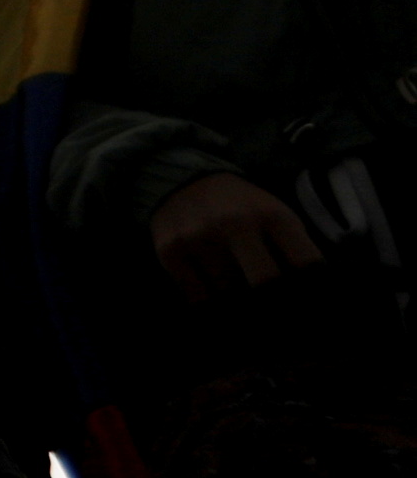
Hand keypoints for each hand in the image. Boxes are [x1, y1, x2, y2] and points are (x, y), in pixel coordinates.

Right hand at [153, 169, 323, 296]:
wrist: (184, 180)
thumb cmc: (241, 209)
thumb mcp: (276, 217)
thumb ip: (295, 251)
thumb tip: (304, 288)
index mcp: (273, 216)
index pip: (304, 263)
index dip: (306, 285)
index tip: (299, 292)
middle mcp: (236, 222)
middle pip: (264, 281)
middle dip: (267, 293)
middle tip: (263, 293)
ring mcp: (200, 236)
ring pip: (227, 290)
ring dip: (232, 290)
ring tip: (232, 277)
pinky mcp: (170, 248)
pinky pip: (196, 296)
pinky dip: (206, 297)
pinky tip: (210, 287)